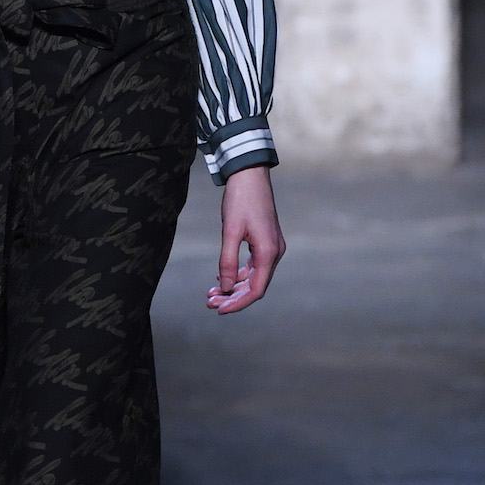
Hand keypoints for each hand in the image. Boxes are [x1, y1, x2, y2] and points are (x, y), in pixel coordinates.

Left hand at [207, 163, 284, 314]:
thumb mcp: (230, 232)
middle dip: (232, 296)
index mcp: (268, 253)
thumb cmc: (240, 200)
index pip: (256, 290)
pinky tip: (220, 277)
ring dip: (233, 286)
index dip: (238, 303)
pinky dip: (237, 274)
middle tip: (209, 302)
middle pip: (254, 286)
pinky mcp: (265, 241)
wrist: (250, 175)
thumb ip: (227, 261)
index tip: (219, 310)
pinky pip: (253, 265)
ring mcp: (271, 247)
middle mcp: (274, 253)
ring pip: (253, 277)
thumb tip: (224, 287)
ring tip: (211, 293)